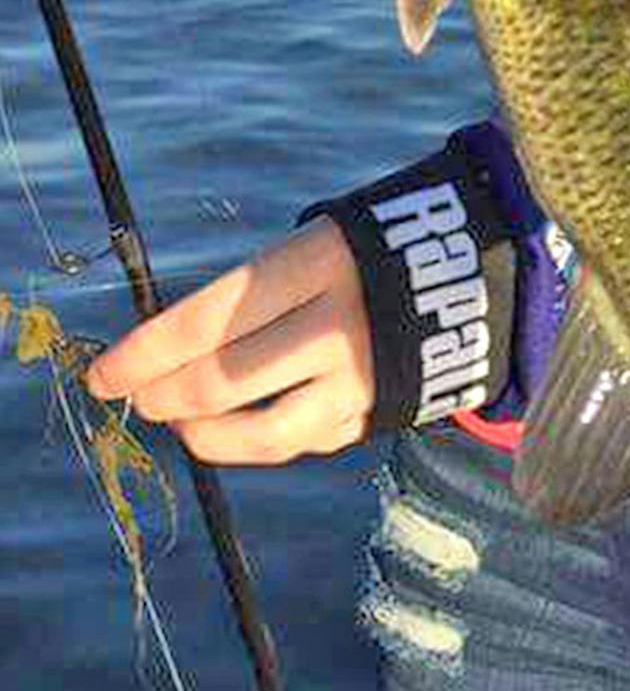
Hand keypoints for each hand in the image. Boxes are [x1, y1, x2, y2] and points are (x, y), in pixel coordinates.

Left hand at [84, 219, 375, 463]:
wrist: (465, 273)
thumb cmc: (358, 253)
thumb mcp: (310, 245)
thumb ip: (246, 296)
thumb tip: (160, 352)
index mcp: (315, 264)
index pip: (206, 320)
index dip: (142, 353)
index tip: (101, 374)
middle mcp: (338, 324)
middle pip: (221, 380)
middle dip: (159, 394)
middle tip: (135, 395)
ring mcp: (358, 379)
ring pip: (257, 431)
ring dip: (197, 433)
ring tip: (174, 419)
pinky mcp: (370, 415)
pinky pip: (292, 445)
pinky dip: (247, 442)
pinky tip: (225, 427)